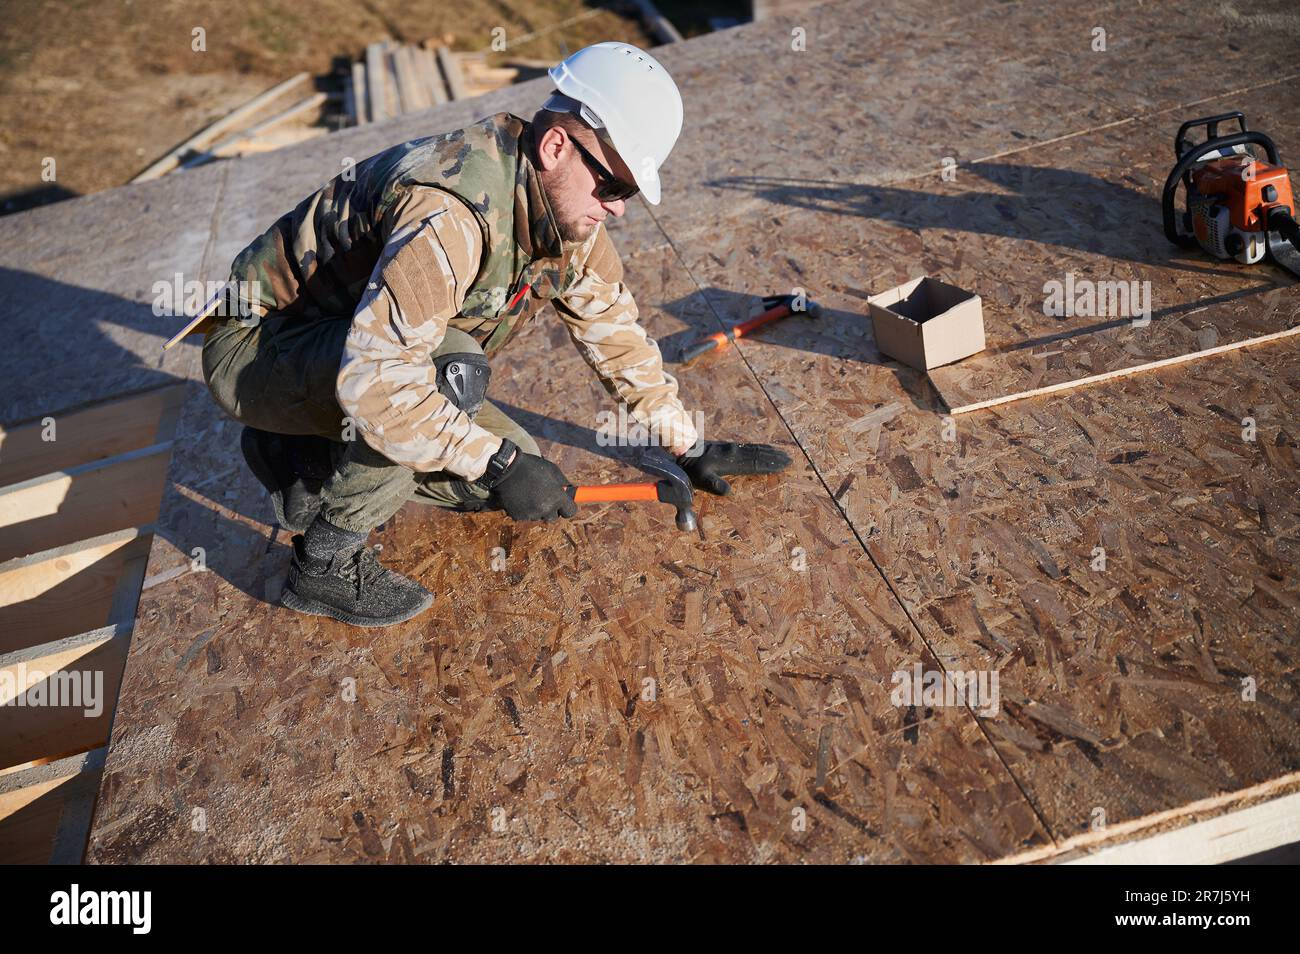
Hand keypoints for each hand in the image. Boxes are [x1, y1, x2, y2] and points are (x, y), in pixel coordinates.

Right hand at [487, 451, 577, 520]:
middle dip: (552, 509)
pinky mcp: (518, 516)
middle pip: (554, 517)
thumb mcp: (553, 470)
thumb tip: (570, 492)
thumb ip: (564, 483)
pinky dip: (525, 509)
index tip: (564, 503)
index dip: (567, 507)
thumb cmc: (531, 467)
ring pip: (539, 516)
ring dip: (537, 509)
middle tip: (545, 496)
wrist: (506, 469)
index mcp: (558, 498)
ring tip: (530, 493)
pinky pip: (526, 516)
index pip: (570, 512)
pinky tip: (520, 497)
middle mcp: (546, 509)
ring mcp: (531, 514)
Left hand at [676, 441, 791, 494]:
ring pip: (755, 450)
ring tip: (783, 454)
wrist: (680, 452)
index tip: (784, 465)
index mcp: (730, 462)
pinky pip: (747, 447)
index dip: (770, 465)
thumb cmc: (690, 469)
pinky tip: (764, 449)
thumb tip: (729, 492)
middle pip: (758, 455)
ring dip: (769, 452)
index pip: (755, 464)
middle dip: (774, 458)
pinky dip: (759, 448)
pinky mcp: (727, 447)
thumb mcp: (700, 479)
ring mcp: (731, 449)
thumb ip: (714, 485)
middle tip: (790, 460)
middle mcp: (733, 453)